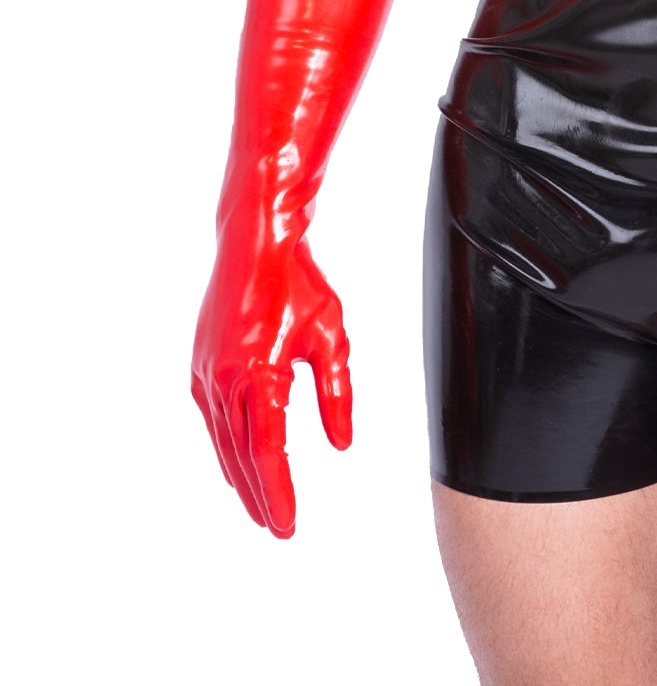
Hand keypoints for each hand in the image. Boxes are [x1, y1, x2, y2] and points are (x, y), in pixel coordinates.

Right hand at [191, 219, 352, 537]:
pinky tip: (237, 465)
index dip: (279, 492)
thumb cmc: (298, 284)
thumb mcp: (330, 335)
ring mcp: (206, 374)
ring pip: (222, 442)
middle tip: (277, 529)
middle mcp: (225, 380)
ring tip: (259, 508)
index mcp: (260, 374)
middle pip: (242, 456)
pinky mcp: (200, 366)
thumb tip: (342, 443)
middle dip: (260, 496)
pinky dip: (226, 448)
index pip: (269, 451)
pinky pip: (213, 420)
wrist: (254, 243)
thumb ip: (337, 392)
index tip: (288, 525)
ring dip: (241, 478)